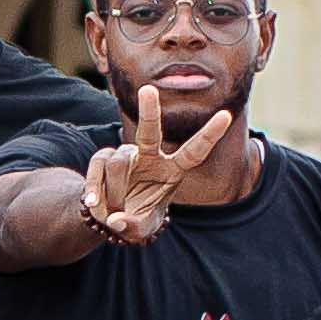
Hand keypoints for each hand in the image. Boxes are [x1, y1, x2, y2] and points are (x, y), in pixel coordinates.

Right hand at [83, 77, 242, 242]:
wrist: (110, 217)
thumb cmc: (136, 219)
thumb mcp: (140, 229)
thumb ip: (132, 227)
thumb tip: (117, 220)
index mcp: (172, 170)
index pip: (194, 151)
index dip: (209, 134)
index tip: (226, 114)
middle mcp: (150, 157)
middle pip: (151, 131)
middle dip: (150, 111)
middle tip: (148, 90)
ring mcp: (126, 156)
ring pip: (119, 162)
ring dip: (115, 191)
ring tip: (112, 211)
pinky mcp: (103, 159)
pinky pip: (98, 167)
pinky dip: (95, 188)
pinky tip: (94, 204)